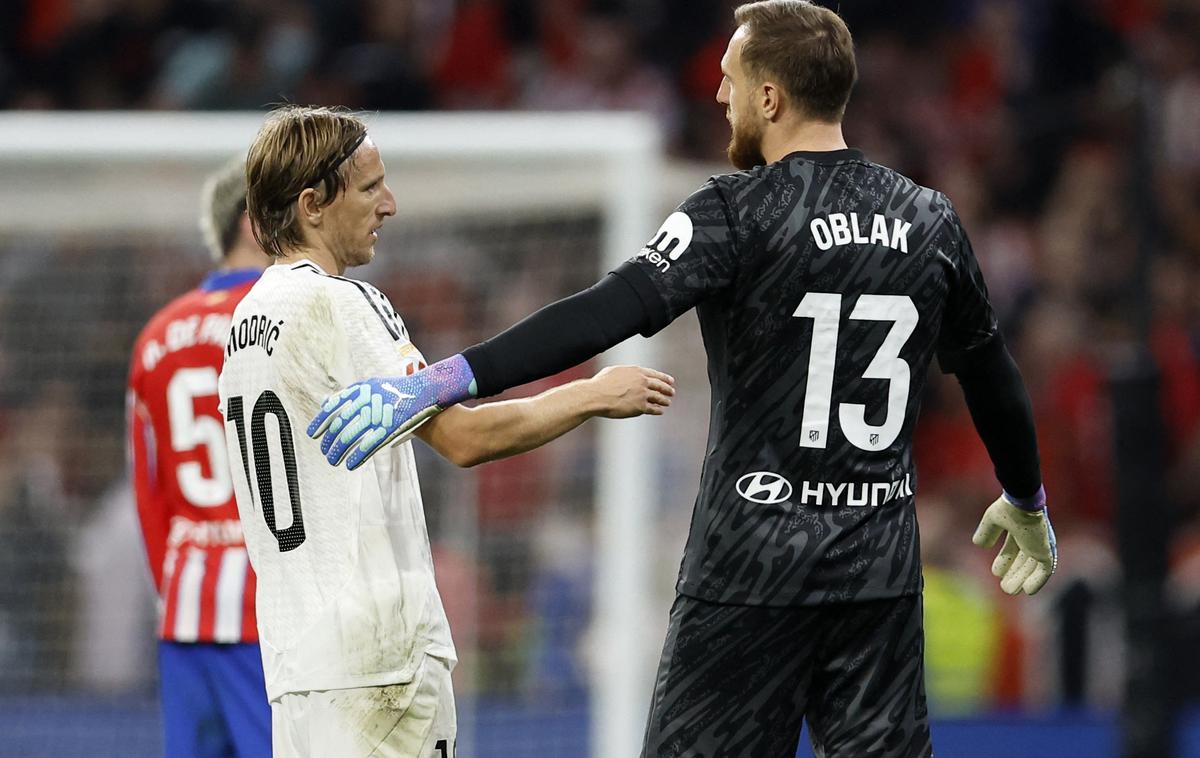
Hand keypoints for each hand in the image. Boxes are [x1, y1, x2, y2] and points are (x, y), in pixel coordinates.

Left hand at [307, 355, 475, 469]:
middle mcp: (367, 400)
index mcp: (361, 389)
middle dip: (330, 441)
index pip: (333, 407)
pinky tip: (350, 465)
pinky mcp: (390, 427)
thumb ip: (351, 396)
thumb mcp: (373, 386)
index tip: (313, 435)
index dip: (321, 422)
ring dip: (339, 451)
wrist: (427, 391)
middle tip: (325, 452)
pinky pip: (369, 445)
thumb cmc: (398, 392)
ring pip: (351, 436)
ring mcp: (379, 414)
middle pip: (340, 425)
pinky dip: (358, 456)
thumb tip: (325, 403)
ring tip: (333, 461)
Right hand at [587, 365, 674, 417]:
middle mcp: (642, 381)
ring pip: (659, 398)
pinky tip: (660, 411)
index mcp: (637, 371)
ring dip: (665, 400)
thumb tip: (625, 375)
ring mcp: (643, 394)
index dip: (664, 378)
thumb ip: (624, 372)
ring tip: (667, 402)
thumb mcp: (613, 371)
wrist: (596, 396)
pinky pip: (653, 409)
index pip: (655, 374)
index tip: (670, 381)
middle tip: (671, 392)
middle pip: (660, 385)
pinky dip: (658, 410)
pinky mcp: (640, 407)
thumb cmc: (600, 384)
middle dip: (667, 389)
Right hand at [972, 491, 1056, 594]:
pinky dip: (1037, 581)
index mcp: (1021, 528)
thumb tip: (978, 544)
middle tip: (1004, 587)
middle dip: (1013, 573)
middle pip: (1023, 560)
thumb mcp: (993, 519)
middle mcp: (1032, 538)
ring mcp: (1040, 545)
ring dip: (1021, 579)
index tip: (996, 572)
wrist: (1023, 502)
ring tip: (1009, 590)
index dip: (1005, 560)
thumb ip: (987, 531)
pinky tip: (1027, 590)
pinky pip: (1044, 570)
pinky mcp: (1046, 551)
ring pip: (1032, 568)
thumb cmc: (1009, 507)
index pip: (1014, 548)